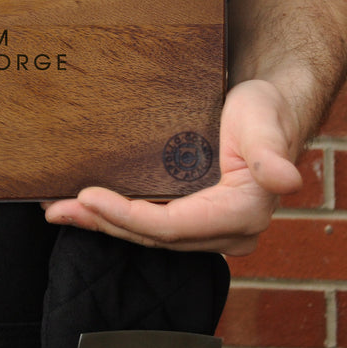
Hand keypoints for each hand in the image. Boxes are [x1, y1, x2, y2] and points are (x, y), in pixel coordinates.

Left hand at [43, 78, 304, 255]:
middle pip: (154, 236)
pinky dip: (116, 216)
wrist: (272, 110)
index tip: (89, 197)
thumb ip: (271, 153)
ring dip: (103, 223)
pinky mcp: (194, 218)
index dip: (129, 216)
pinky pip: (151, 223)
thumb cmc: (268, 111)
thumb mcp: (266, 123)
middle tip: (58, 209)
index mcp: (242, 215)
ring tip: (59, 211)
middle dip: (104, 223)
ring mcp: (209, 229)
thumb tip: (288, 179)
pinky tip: (85, 208)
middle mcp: (226, 232)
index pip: (173, 227)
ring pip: (148, 235)